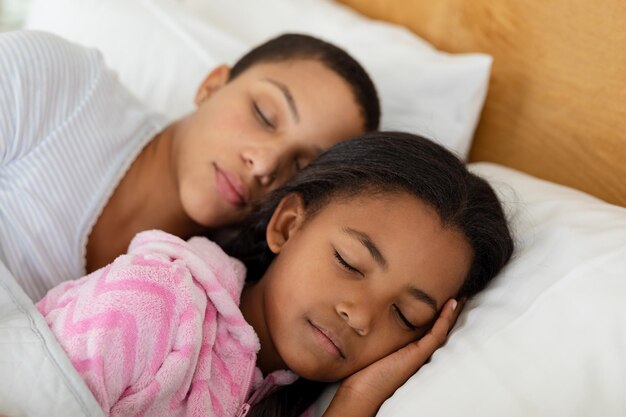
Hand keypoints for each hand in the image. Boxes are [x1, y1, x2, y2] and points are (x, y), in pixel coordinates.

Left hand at [323, 298, 462, 416]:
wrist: (362, 391)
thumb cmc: (363, 369)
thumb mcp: (372, 344)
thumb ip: (375, 331)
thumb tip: (366, 312)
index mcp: (407, 348)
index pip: (426, 327)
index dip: (435, 313)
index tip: (441, 297)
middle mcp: (417, 350)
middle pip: (438, 328)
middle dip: (448, 312)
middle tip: (458, 294)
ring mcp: (420, 352)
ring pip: (442, 329)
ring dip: (452, 313)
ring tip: (459, 297)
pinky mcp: (419, 354)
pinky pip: (437, 333)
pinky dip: (446, 319)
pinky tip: (451, 305)